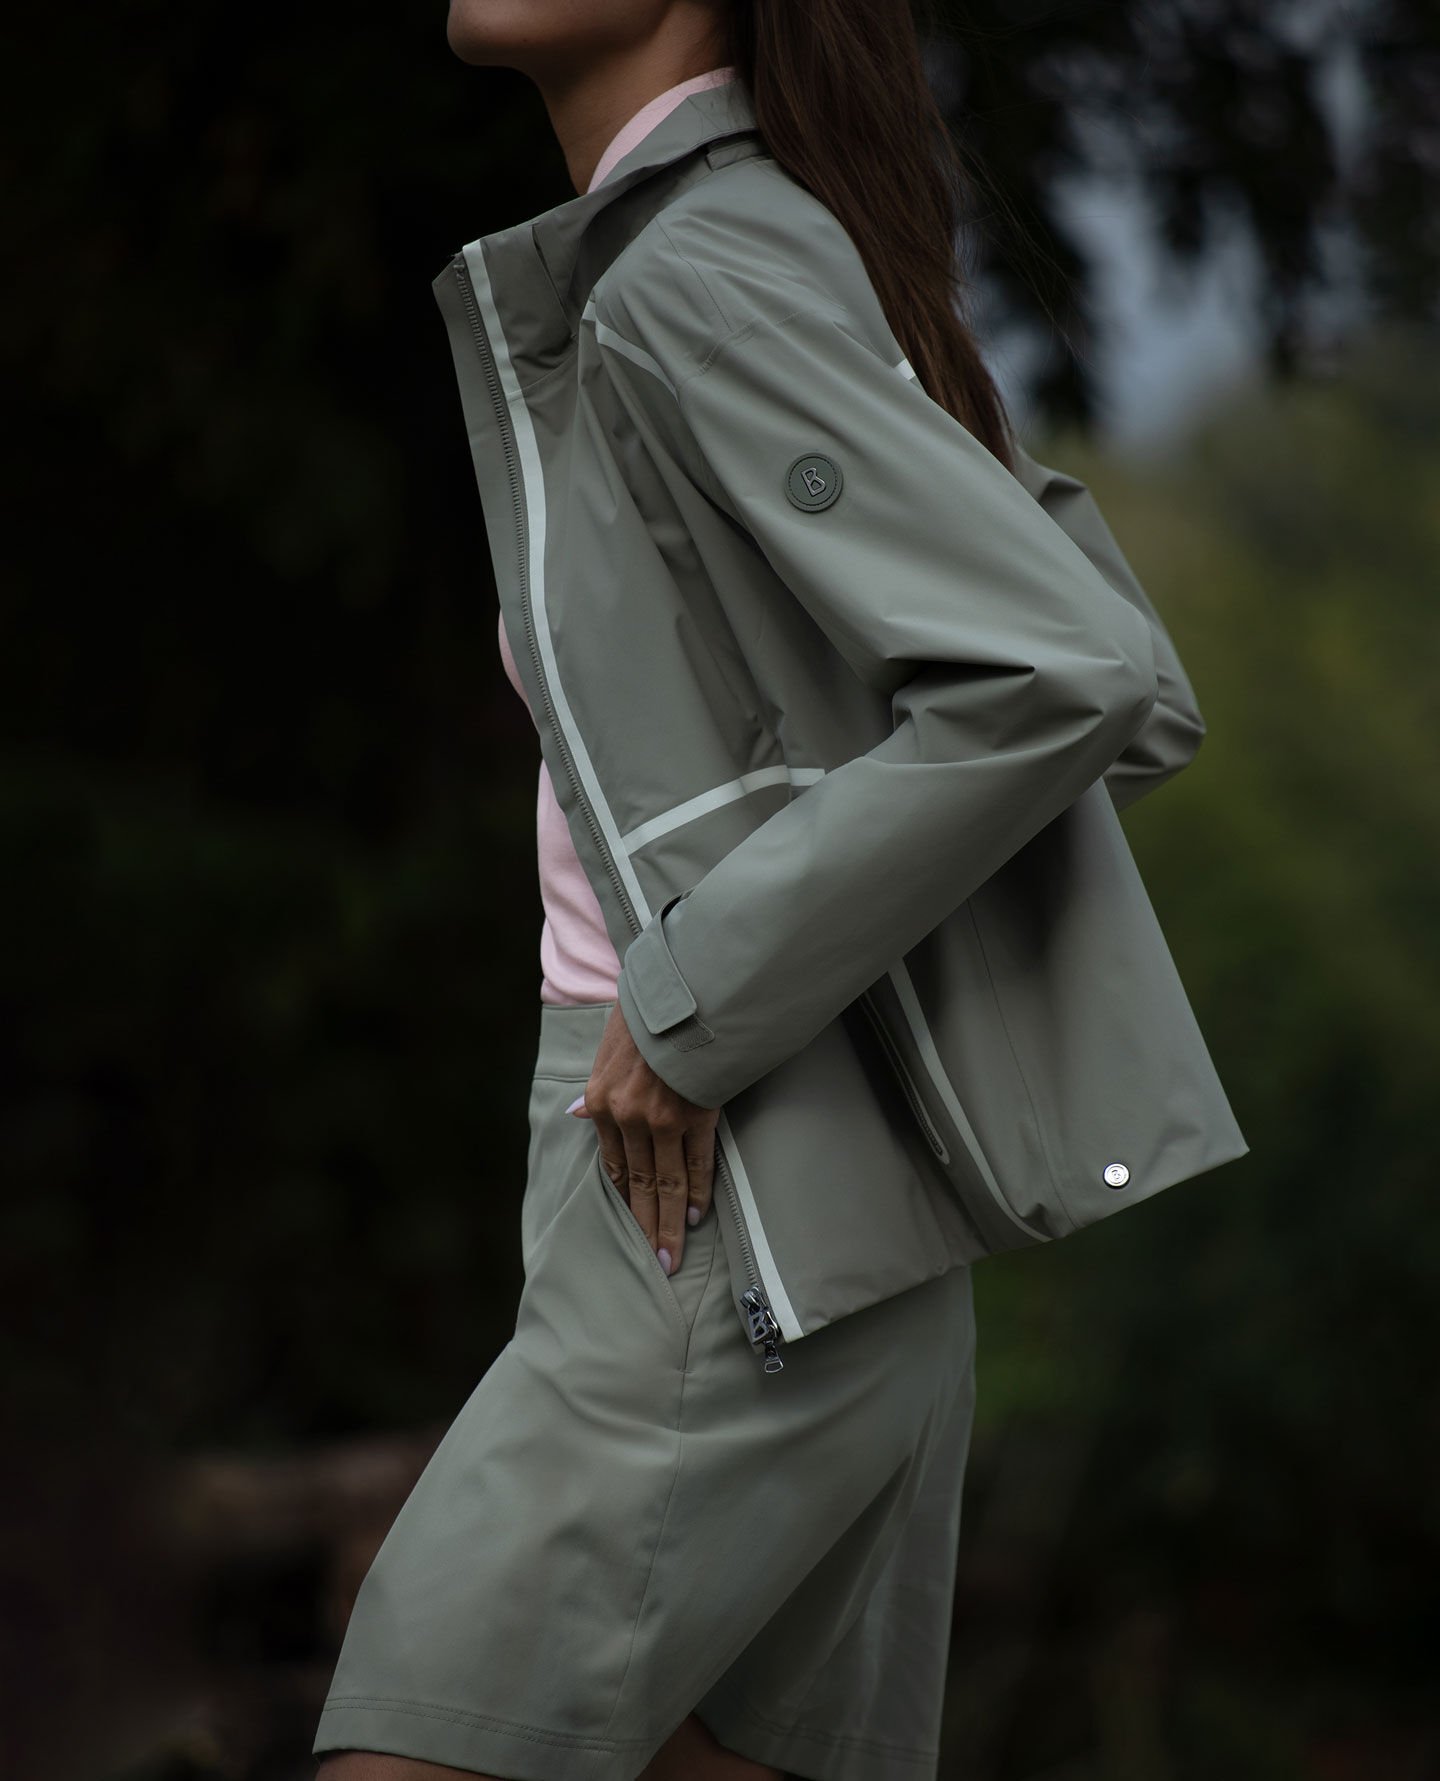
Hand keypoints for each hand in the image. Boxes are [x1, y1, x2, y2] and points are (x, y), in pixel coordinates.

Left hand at [569, 1002, 718, 1277]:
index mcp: (600, 1103)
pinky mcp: (696, 1113)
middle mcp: (626, 1117)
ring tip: (671, 1258)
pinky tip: (696, 1216)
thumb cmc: (643, 1017)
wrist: (680, 990)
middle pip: (639, 1185)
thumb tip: (574, 1115)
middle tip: (654, 1266)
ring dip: (670, 1224)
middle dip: (646, 1228)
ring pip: (666, 1184)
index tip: (630, 1232)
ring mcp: (661, 1119)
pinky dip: (697, 1192)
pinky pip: (697, 1163)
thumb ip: (594, 1090)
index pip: (613, 1167)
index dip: (624, 1202)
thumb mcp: (606, 1050)